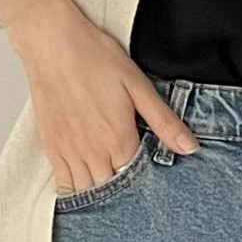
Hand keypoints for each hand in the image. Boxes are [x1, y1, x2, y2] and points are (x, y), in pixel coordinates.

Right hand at [7, 0, 199, 195]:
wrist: (51, 41)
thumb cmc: (94, 57)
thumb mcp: (138, 86)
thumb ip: (164, 121)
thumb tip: (190, 147)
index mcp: (117, 138)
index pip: (137, 180)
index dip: (148, 186)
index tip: (156, 187)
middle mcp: (91, 151)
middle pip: (112, 193)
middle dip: (126, 197)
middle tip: (138, 197)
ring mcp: (68, 151)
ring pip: (86, 194)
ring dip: (101, 199)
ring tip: (115, 196)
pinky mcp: (51, 147)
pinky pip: (63, 184)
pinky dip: (76, 194)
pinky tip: (88, 191)